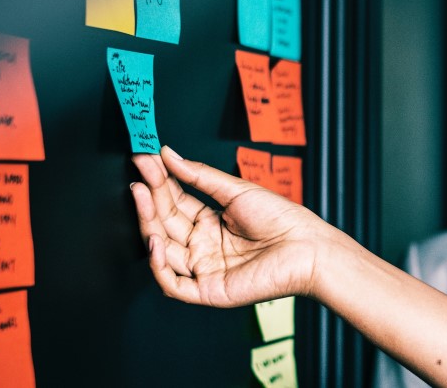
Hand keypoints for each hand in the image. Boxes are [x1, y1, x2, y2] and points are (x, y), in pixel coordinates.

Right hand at [130, 146, 331, 306]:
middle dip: (149, 199)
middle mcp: (203, 247)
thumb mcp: (236, 191)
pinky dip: (159, 266)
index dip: (158, 183)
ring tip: (142, 196)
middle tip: (138, 175)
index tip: (144, 159)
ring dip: (148, 225)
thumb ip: (200, 176)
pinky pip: (173, 284)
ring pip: (163, 252)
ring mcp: (204, 269)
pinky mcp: (209, 291)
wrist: (308, 247)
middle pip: (165, 224)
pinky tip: (155, 240)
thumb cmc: (282, 219)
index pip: (175, 203)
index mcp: (211, 224)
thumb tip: (168, 155)